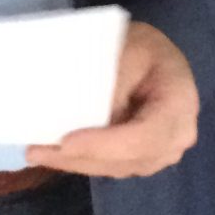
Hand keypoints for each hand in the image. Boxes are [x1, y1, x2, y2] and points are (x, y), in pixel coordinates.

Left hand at [27, 21, 198, 179]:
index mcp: (179, 105)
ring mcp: (161, 152)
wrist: (158, 56)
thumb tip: (89, 118)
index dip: (103, 145)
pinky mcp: (142, 157)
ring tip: (36, 152)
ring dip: (74, 162)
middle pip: (125, 159)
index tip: (65, 141)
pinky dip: (82, 160)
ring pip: (114, 167)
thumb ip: (114, 81)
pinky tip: (54, 153)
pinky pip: (111, 165)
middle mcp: (176, 137)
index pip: (142, 137)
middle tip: (36, 151)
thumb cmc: (145, 47)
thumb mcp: (130, 49)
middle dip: (79, 158)